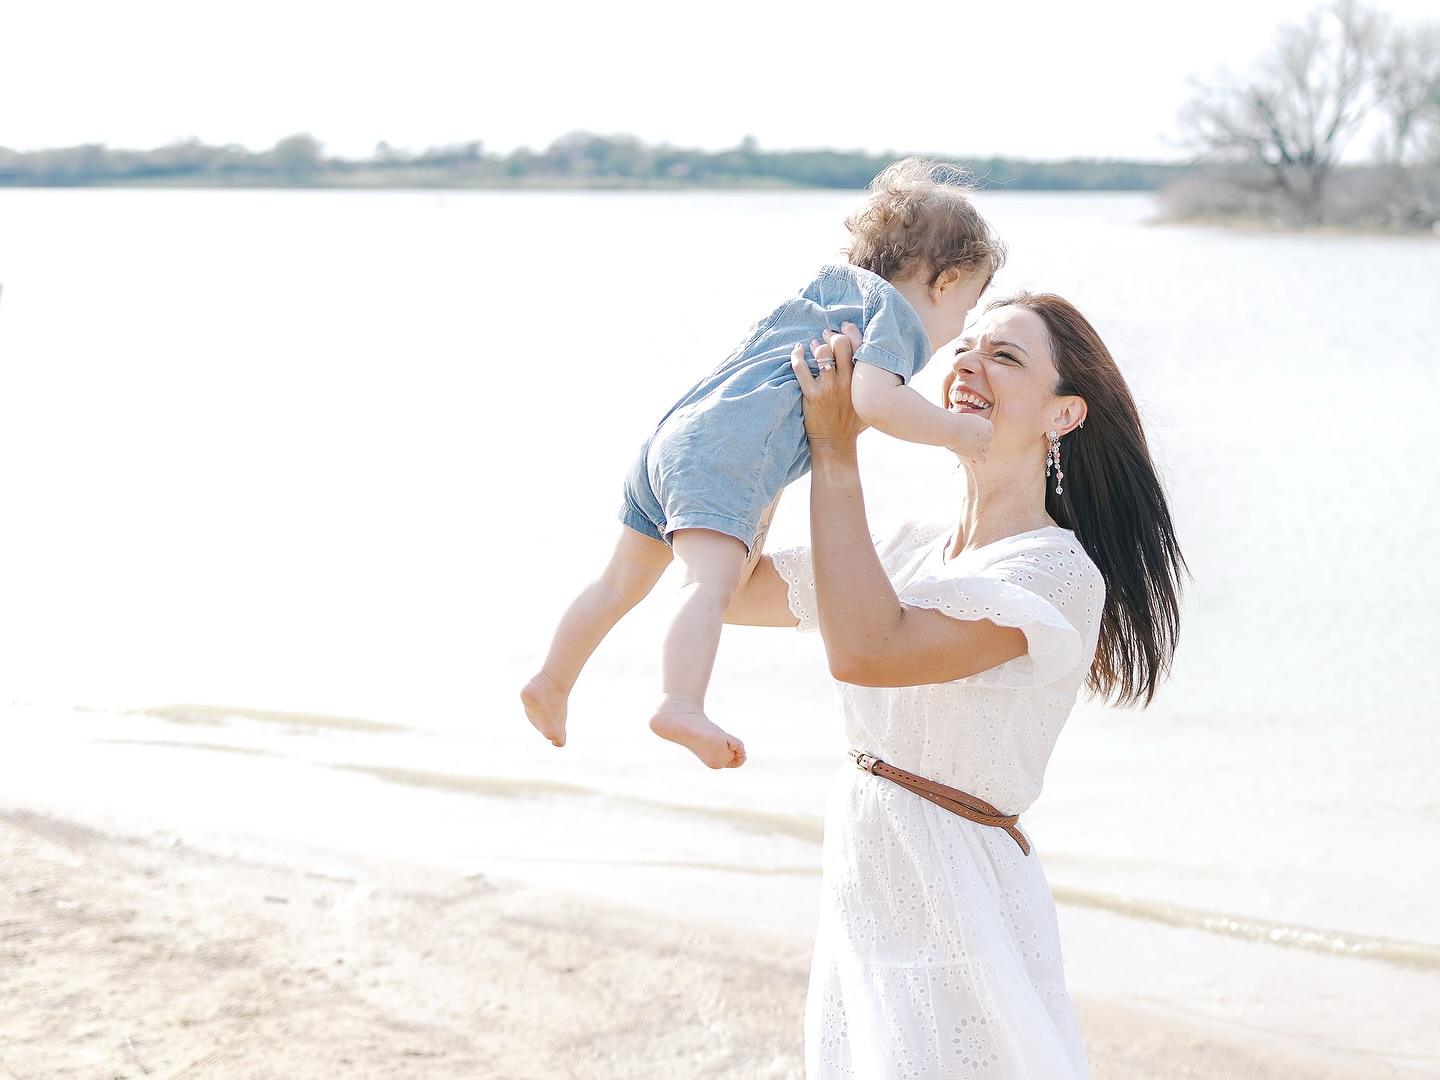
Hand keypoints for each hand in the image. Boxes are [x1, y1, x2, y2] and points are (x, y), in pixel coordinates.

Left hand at [790, 322, 868, 449]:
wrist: (836, 443)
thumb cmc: (853, 423)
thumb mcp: (869, 402)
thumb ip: (873, 385)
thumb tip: (881, 368)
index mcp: (861, 381)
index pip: (860, 347)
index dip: (851, 331)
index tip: (844, 326)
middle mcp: (847, 381)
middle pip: (841, 344)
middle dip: (832, 335)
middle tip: (826, 335)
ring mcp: (829, 387)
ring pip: (822, 352)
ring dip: (816, 345)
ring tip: (813, 345)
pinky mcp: (812, 395)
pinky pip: (801, 368)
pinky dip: (797, 356)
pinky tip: (797, 351)